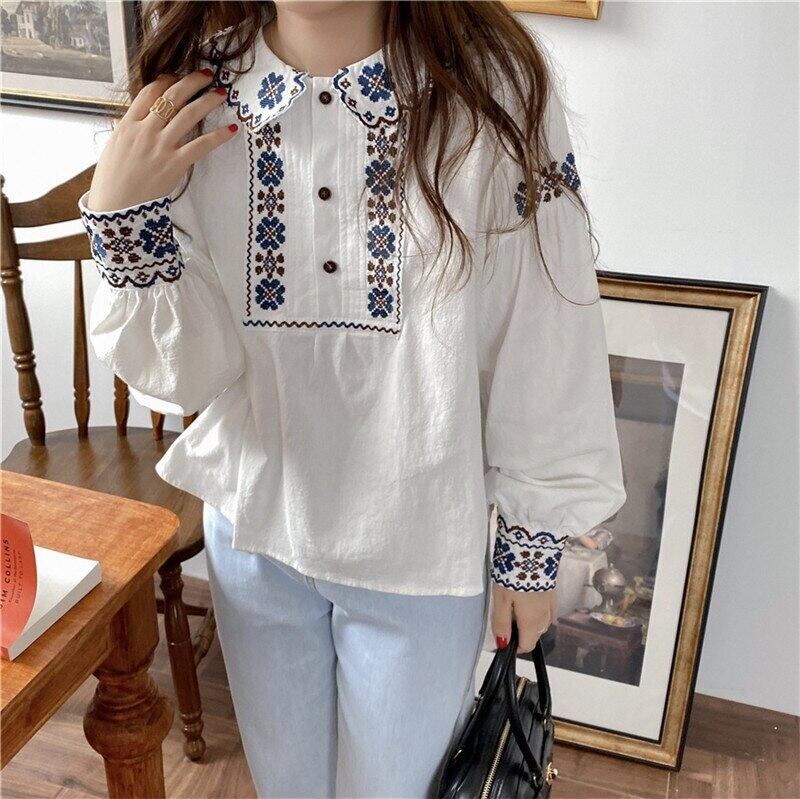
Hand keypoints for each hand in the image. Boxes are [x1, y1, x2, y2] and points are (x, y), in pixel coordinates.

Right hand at [86, 69, 237, 211]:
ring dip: (208, 101)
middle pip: (171, 96)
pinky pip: (201, 145)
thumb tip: (131, 120)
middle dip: (191, 81)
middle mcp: (145, 130)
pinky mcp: (175, 164)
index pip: (149, 92)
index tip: (179, 77)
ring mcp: (161, 146)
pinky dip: (218, 136)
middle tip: (207, 75)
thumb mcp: (113, 149)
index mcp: (127, 124)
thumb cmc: (112, 182)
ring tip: (222, 93)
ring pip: (188, 114)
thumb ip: (126, 131)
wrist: (116, 209)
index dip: (167, 80)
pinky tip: (231, 129)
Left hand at [491, 583, 556, 653]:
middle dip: (521, 633)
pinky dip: (538, 612)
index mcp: (532, 622)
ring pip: (542, 623)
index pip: (527, 646)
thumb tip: (503, 644)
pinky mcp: (553, 593)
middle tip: (506, 617)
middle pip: (534, 635)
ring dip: (530, 622)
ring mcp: (551, 605)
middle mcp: (545, 617)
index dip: (515, 647)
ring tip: (515, 607)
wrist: (532, 552)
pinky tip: (529, 601)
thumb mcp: (501, 600)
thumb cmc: (513, 577)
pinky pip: (547, 611)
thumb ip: (501, 624)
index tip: (503, 637)